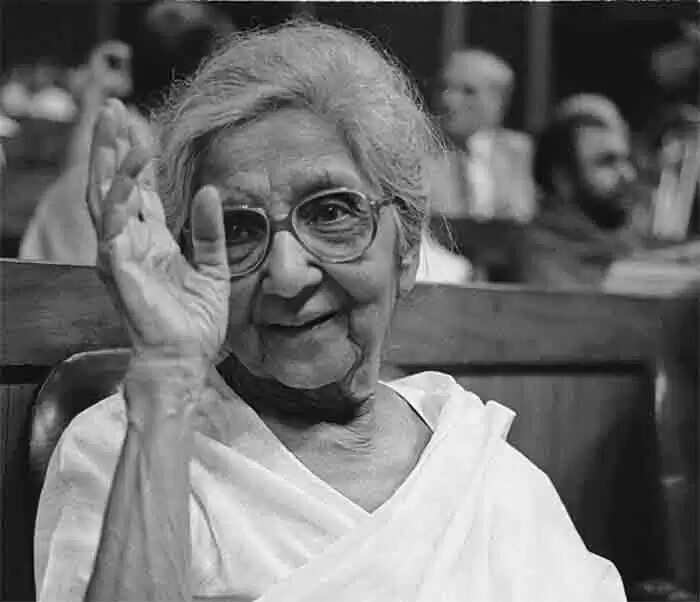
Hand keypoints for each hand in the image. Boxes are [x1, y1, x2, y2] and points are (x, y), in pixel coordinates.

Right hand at [87, 99, 230, 361]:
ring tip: (115, 126)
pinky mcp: (118, 270)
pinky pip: (113, 229)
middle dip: (111, 147)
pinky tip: (128, 177)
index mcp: (152, 242)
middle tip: (113, 109)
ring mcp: (120, 255)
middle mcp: (131, 243)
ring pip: (105, 198)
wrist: (187, 357)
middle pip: (113, 184)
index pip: (138, 191)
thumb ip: (210, 232)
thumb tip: (210, 191)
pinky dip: (119, 201)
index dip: (136, 159)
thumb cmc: (196, 321)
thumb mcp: (214, 269)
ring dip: (109, 162)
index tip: (138, 125)